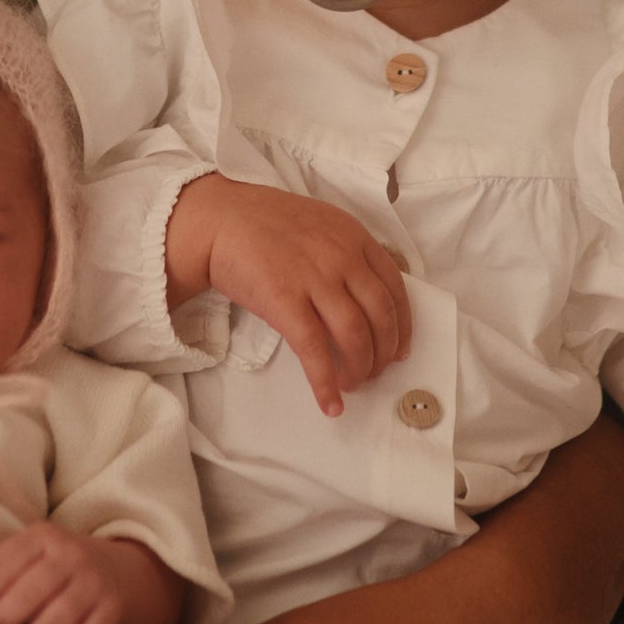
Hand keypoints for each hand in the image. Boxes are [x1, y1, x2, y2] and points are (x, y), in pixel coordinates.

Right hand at [169, 174, 411, 414]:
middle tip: (376, 371)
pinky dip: (326, 383)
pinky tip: (330, 403)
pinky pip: (315, 351)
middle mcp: (341, 258)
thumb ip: (347, 252)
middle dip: (383, 352)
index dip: (402, 325)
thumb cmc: (266, 223)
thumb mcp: (321, 224)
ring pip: (355, 336)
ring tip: (353, 384)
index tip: (401, 348)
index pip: (395, 288)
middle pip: (380, 316)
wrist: (220, 220)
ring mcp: (314, 280)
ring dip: (360, 369)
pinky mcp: (285, 302)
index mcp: (354, 237)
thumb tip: (366, 296)